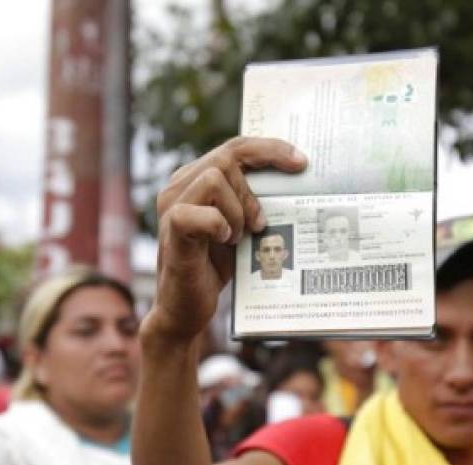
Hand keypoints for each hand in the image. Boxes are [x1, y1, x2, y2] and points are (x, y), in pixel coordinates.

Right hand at [146, 137, 306, 341]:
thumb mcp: (239, 226)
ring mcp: (172, 206)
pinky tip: (223, 242)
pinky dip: (220, 226)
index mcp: (196, 178)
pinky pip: (201, 214)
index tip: (300, 162)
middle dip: (251, 191)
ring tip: (236, 238)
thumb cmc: (213, 266)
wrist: (185, 309)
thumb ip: (251, 201)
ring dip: (237, 210)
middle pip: (227, 158)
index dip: (269, 149)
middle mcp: (179, 185)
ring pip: (215, 179)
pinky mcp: (172, 230)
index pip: (236, 147)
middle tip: (258, 224)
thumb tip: (294, 183)